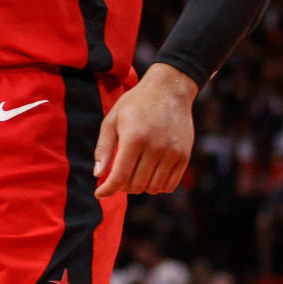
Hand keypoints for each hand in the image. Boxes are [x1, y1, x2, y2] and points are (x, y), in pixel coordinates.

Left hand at [94, 64, 197, 197]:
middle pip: (136, 184)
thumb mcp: (112, 120)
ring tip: (133, 173)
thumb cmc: (135, 104)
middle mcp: (155, 148)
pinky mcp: (185, 156)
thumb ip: (103, 148)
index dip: (107, 189)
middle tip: (117, 176)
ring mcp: (173, 153)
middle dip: (122, 185)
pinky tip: (149, 175)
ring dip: (139, 186)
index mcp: (134, 138)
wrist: (169, 90)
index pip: (120, 176)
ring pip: (153, 188)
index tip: (99, 193)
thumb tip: (97, 174)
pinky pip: (170, 185)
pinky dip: (157, 186)